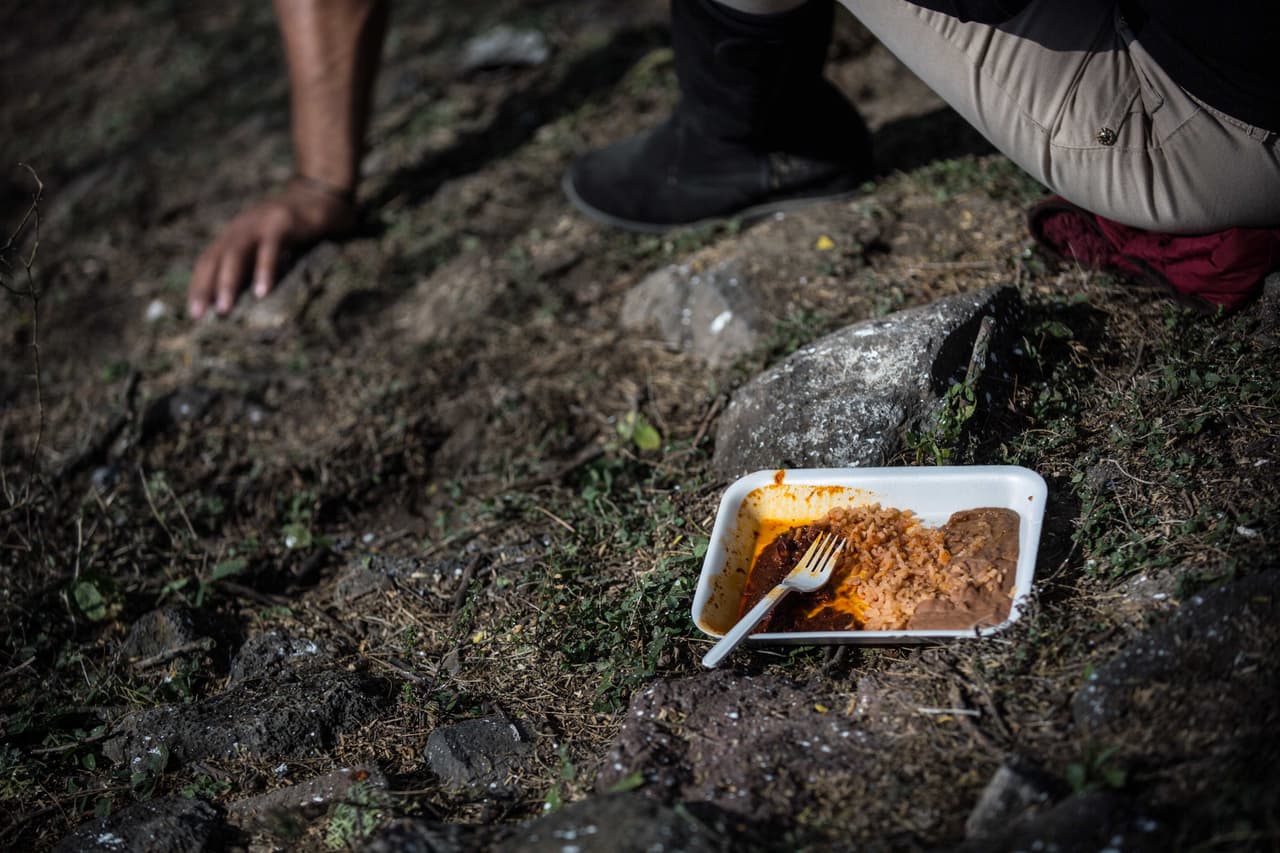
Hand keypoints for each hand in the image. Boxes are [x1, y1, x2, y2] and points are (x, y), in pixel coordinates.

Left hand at [188, 177, 355, 319]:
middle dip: (205, 287)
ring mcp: (260, 223)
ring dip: (227, 281)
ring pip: (236, 254)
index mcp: (234, 234)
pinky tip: (263, 292)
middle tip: (200, 315)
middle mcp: (241, 227)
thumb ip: (254, 263)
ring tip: (225, 308)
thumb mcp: (267, 244)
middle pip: (215, 258)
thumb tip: (243, 298)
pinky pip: (270, 249)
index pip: (208, 260)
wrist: (319, 194)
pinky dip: (264, 270)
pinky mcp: (283, 223)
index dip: (198, 285)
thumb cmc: (295, 228)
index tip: (194, 313)